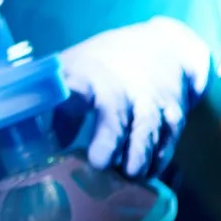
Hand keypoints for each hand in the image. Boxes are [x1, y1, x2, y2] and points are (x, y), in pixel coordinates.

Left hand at [58, 16, 211, 179]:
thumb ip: (59, 108)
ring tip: (128, 173)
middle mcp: (119, 88)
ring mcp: (148, 100)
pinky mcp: (172, 114)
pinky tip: (148, 172)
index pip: (71, 87)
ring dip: (137, 155)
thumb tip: (48, 146)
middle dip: (109, 138)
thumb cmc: (105, 65)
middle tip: (99, 163)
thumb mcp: (76, 73)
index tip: (56, 128)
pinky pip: (167, 140)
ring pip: (146, 129)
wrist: (163, 46)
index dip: (63, 104)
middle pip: (115, 111)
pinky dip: (158, 158)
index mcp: (86, 76)